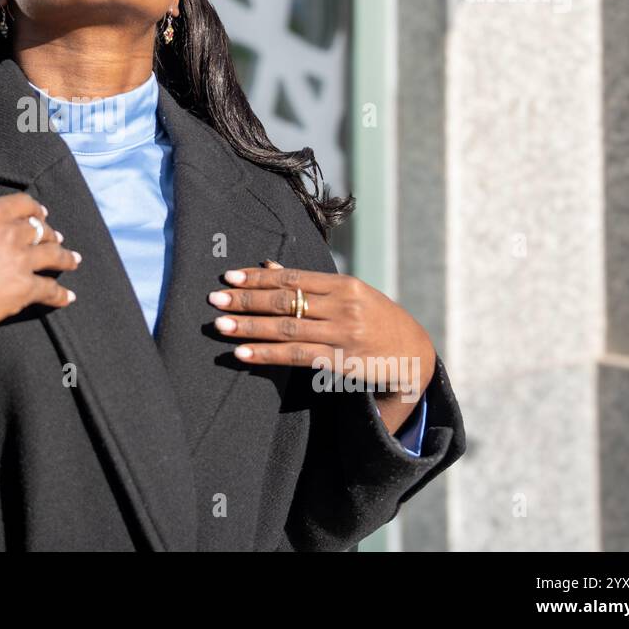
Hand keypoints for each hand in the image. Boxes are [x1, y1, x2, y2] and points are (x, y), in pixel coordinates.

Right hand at [0, 191, 80, 362]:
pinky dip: (61, 294)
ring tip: (73, 261)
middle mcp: (10, 233)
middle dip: (50, 233)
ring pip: (54, 255)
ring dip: (66, 258)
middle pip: (41, 229)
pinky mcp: (25, 289)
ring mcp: (21, 261)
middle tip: (55, 238)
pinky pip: (51, 290)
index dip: (36, 209)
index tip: (41, 214)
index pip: (24, 204)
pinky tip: (68, 297)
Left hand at [206, 259, 435, 437]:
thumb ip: (308, 283)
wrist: (414, 354)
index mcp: (343, 284)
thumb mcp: (349, 294)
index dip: (257, 278)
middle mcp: (343, 306)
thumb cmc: (374, 319)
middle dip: (246, 299)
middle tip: (214, 299)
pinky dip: (267, 354)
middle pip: (285, 300)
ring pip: (287, 328)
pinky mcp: (342, 361)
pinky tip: (243, 354)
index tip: (229, 277)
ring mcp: (343, 334)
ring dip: (249, 327)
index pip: (292, 278)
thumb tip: (267, 267)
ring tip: (220, 326)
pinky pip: (297, 356)